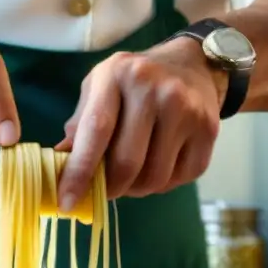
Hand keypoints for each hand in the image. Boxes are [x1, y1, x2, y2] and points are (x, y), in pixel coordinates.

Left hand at [55, 38, 226, 209]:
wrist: (193, 65)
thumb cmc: (135, 81)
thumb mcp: (100, 88)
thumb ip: (79, 125)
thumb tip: (59, 166)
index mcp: (118, 75)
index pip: (96, 132)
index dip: (79, 172)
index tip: (67, 202)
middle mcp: (154, 89)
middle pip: (127, 164)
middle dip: (111, 189)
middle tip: (105, 191)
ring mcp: (186, 110)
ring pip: (154, 178)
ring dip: (137, 189)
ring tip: (132, 175)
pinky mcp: (208, 130)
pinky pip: (179, 179)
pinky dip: (163, 184)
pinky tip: (158, 165)